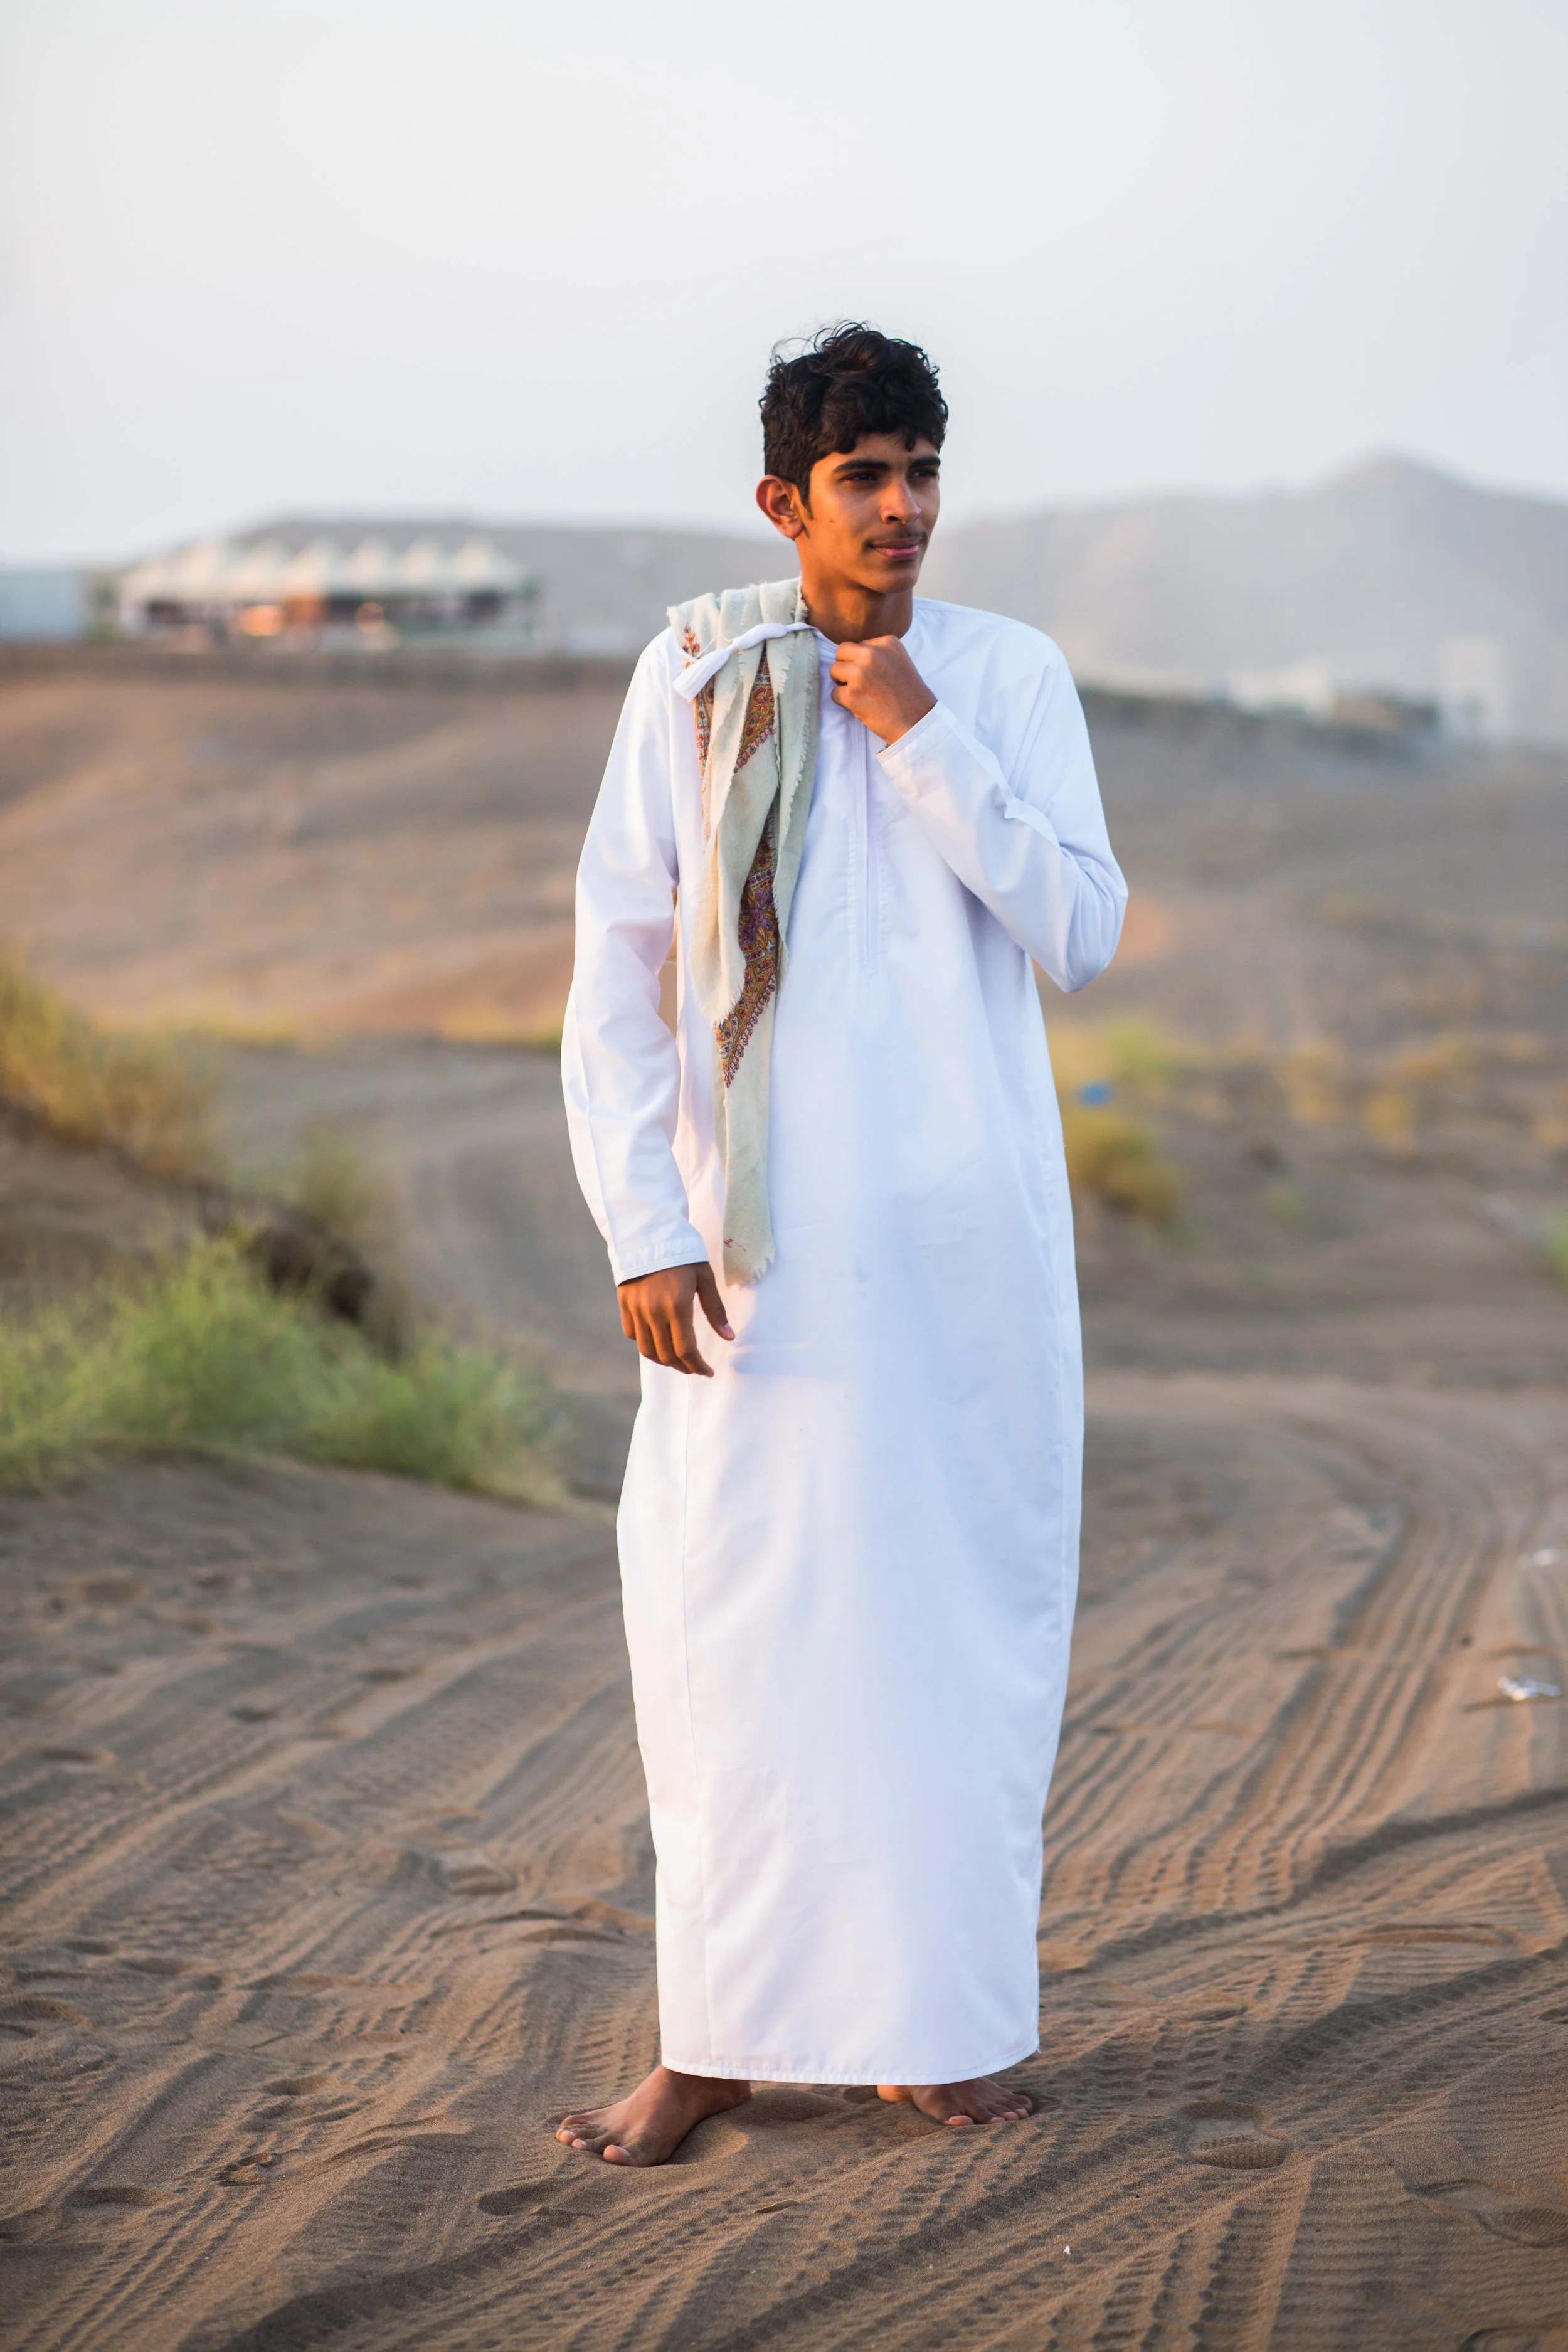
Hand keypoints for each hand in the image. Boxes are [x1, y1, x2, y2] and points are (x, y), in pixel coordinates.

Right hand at [617, 1261, 732, 1375]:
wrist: (648, 1231)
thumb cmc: (683, 1253)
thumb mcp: (705, 1277)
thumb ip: (715, 1310)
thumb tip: (729, 1337)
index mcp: (677, 1306)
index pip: (686, 1350)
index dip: (698, 1366)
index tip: (707, 1372)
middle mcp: (654, 1312)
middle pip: (667, 1355)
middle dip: (684, 1367)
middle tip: (695, 1368)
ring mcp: (636, 1309)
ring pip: (647, 1350)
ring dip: (664, 1360)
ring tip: (678, 1360)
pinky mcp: (624, 1304)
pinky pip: (632, 1334)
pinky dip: (645, 1344)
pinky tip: (658, 1341)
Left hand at [829, 636, 936, 742]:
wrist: (917, 721)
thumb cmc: (909, 694)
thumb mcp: (899, 660)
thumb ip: (878, 653)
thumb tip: (852, 655)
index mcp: (886, 643)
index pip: (857, 645)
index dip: (860, 661)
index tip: (872, 675)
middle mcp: (872, 654)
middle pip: (841, 652)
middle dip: (845, 666)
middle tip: (857, 682)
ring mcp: (860, 673)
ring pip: (833, 670)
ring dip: (842, 683)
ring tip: (860, 693)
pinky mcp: (852, 694)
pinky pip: (834, 693)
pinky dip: (843, 702)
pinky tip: (860, 705)